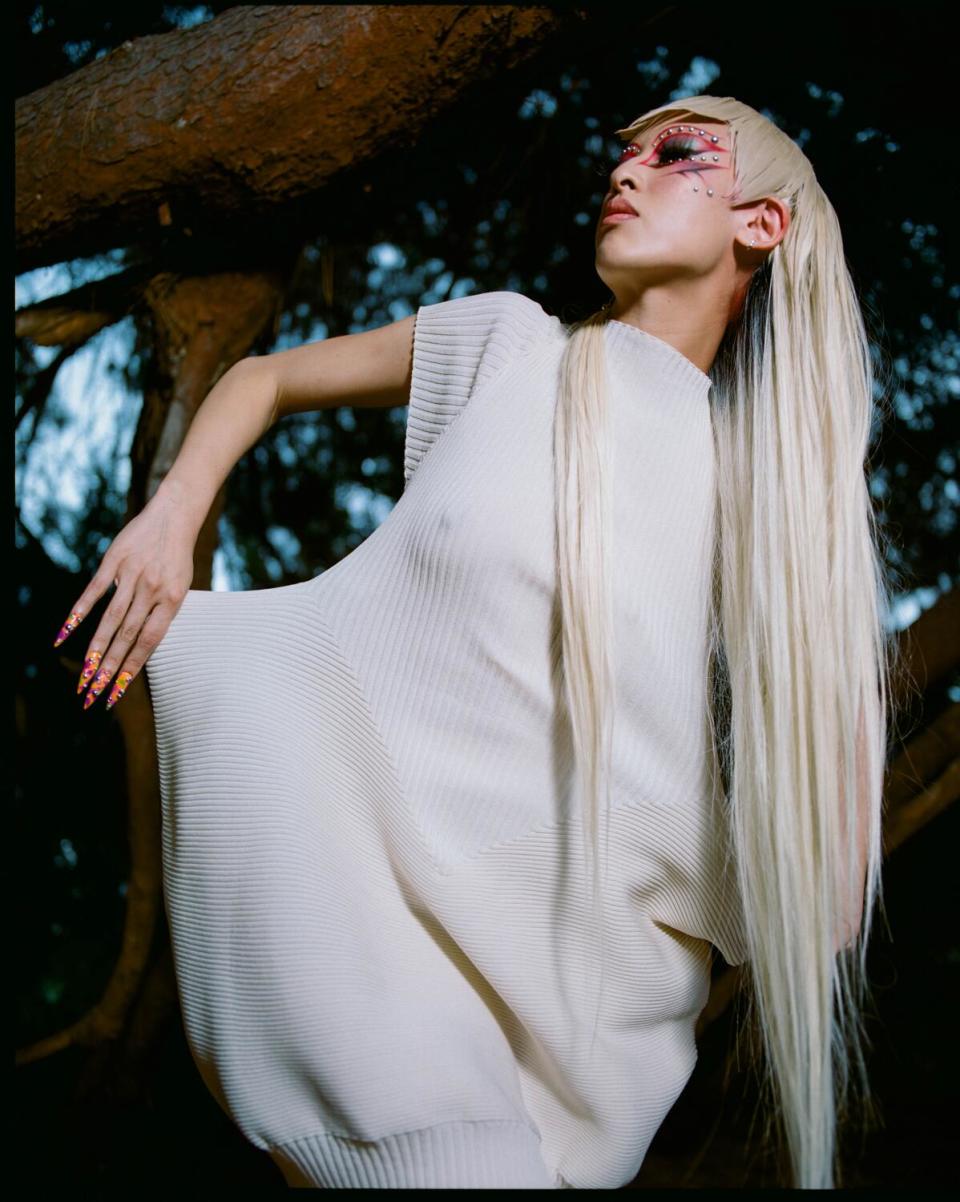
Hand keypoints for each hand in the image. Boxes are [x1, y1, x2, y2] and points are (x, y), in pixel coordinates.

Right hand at [52, 493, 197, 710]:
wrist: (174, 516)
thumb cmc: (177, 556)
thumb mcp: (180, 586)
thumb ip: (162, 612)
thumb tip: (143, 644)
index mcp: (172, 601)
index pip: (149, 643)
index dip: (132, 669)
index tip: (117, 692)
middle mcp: (152, 591)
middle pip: (127, 637)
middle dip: (110, 669)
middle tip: (94, 694)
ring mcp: (132, 576)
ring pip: (111, 620)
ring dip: (96, 650)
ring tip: (85, 674)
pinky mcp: (115, 561)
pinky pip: (94, 591)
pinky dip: (79, 613)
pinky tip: (65, 634)